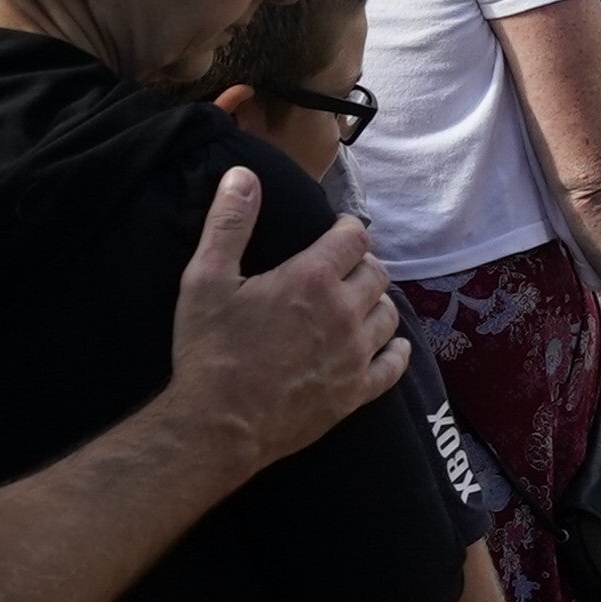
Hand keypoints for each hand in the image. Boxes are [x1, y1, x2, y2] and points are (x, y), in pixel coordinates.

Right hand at [162, 169, 405, 470]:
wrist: (217, 427)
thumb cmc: (208, 351)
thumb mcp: (205, 278)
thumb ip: (229, 222)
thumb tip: (243, 174)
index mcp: (312, 279)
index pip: (354, 238)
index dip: (347, 230)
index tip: (337, 232)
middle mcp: (344, 313)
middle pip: (376, 273)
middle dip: (361, 265)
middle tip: (341, 269)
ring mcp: (355, 355)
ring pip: (389, 314)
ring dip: (376, 302)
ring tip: (356, 303)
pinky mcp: (357, 392)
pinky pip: (395, 364)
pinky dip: (395, 350)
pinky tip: (389, 345)